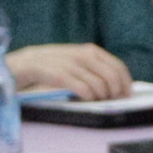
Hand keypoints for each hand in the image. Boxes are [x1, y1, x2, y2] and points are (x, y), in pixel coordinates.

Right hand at [9, 41, 133, 101]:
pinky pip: (84, 90)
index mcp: (90, 51)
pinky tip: (84, 100)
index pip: (117, 67)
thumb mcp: (76, 61)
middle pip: (111, 77)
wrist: (26, 63)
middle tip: (112, 101)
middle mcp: (83, 55)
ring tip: (95, 101)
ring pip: (99, 86)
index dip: (125, 83)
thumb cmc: (55, 66)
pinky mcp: (60, 76)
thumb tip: (119, 85)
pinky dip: (88, 98)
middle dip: (115, 92)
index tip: (126, 95)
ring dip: (101, 97)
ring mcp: (72, 65)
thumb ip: (95, 68)